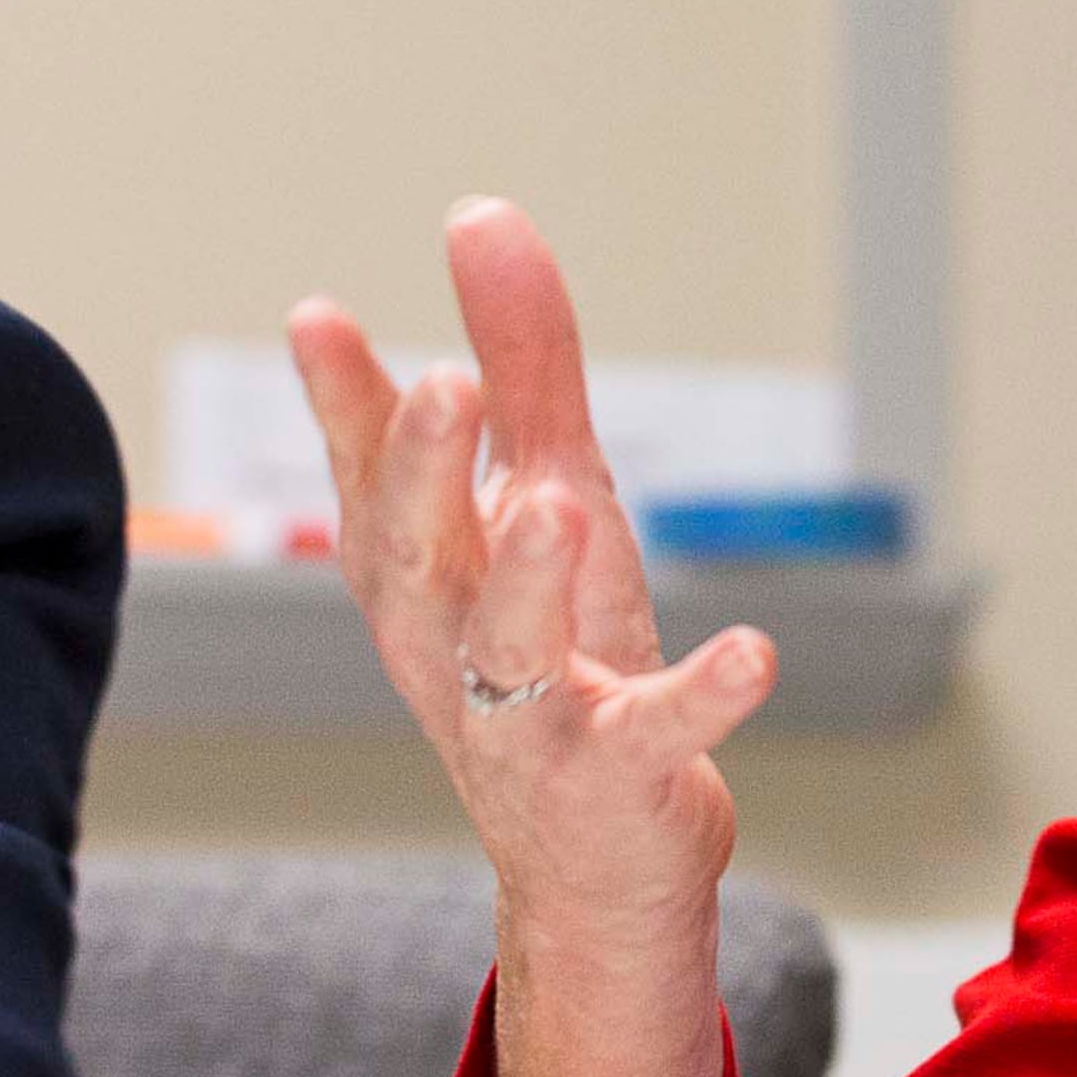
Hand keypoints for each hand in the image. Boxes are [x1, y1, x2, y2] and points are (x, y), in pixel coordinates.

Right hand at [290, 198, 770, 1076]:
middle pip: (419, 554)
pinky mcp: (620, 774)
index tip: (320, 315)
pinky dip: (705, 694)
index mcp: (427, 580)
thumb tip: (480, 215)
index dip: (347, 403)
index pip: (373, 479)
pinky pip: (658, 732)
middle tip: (444, 386)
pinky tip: (756, 652)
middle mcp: (456, 646)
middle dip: (424, 473)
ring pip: (510, 645)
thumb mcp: (550, 498)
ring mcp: (530, 718)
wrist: (596, 860)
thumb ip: (524, 366)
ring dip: (532, 576)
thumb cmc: (562, 657)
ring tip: (566, 505)